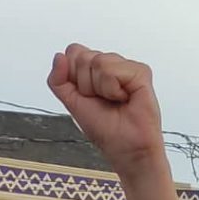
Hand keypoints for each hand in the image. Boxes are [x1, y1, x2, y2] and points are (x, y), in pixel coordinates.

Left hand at [47, 44, 164, 176]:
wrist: (124, 147)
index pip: (73, 52)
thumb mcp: (71, 103)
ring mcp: (125, 66)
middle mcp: (110, 64)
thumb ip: (58, 80)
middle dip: (86, 84)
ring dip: (100, 89)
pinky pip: (112, 70)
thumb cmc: (104, 129)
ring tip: (113, 101)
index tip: (86, 96)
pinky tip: (124, 98)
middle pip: (83, 55)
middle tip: (101, 100)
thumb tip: (58, 56)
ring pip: (97, 61)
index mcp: (93, 69)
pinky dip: (113, 90)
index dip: (73, 77)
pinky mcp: (140, 71)